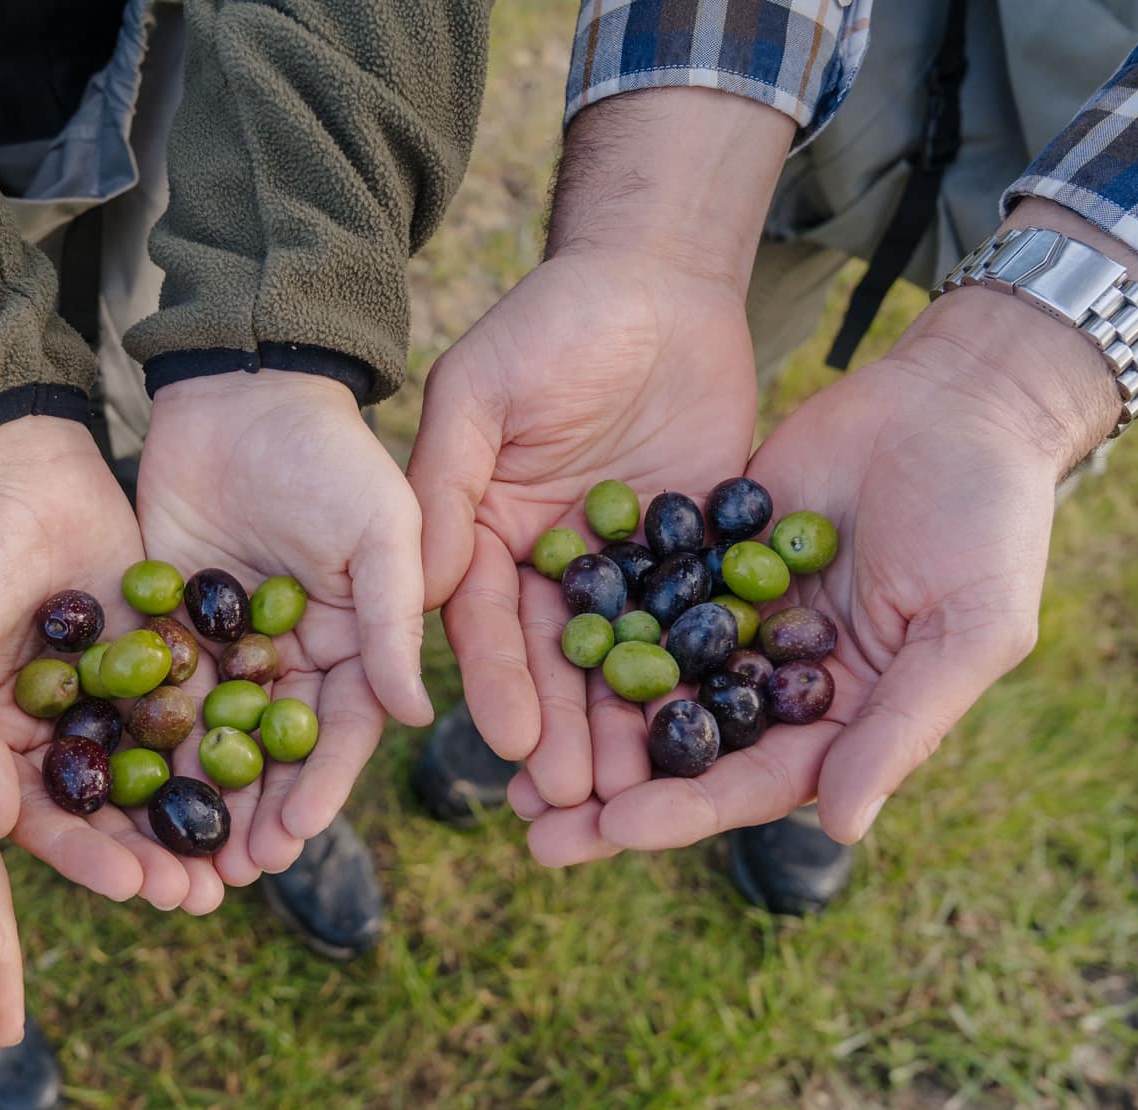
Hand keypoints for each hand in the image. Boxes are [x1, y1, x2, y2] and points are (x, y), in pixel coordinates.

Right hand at [0, 417, 222, 913]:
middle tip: (203, 895)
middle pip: (111, 812)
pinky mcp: (159, 649)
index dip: (87, 858)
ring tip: (246, 860)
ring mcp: (111, 691)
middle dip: (155, 855)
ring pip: (160, 769)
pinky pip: (195, 703)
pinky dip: (227, 741)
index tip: (135, 886)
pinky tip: (268, 776)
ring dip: (198, 816)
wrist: (4, 453)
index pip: (43, 819)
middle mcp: (56, 730)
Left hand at [136, 370, 434, 882]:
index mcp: (350, 647)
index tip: (289, 844)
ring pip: (205, 741)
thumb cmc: (330, 454)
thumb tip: (414, 717)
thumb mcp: (380, 531)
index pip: (337, 737)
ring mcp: (221, 649)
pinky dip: (132, 744)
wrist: (239, 389)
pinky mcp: (161, 626)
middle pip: (268, 759)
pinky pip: (146, 695)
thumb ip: (390, 620)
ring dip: (188, 803)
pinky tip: (108, 792)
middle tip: (223, 878)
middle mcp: (288, 661)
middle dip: (248, 819)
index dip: (315, 793)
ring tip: (166, 860)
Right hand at [410, 251, 758, 807]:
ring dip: (628, 729)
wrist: (661, 279)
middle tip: (577, 801)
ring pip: (625, 664)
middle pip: (554, 667)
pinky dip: (702, 680)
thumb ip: (445, 484)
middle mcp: (548, 569)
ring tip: (641, 794)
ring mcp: (624, 571)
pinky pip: (696, 628)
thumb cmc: (552, 323)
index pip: (485, 627)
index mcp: (483, 538)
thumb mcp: (481, 393)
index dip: (498, 686)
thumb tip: (422, 589)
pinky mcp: (695, 560)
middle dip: (564, 734)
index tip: (509, 745)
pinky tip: (715, 731)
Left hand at [519, 285, 1120, 861]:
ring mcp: (734, 622)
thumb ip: (901, 727)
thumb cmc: (989, 520)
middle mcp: (776, 685)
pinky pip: (636, 602)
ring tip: (508, 769)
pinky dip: (587, 632)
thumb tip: (846, 828)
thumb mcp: (967, 629)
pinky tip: (524, 653)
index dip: (684, 812)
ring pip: (646, 687)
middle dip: (610, 796)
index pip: (752, 783)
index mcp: (841, 721)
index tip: (613, 832)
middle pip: (683, 754)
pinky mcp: (701, 560)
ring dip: (582, 728)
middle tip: (532, 829)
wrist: (960, 399)